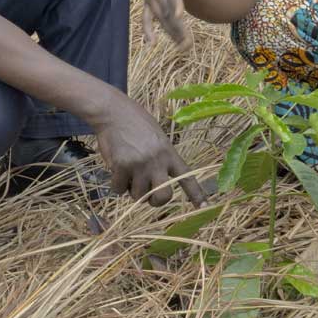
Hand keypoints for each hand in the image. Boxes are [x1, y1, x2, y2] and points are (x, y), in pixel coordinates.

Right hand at [93, 91, 205, 207]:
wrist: (113, 111)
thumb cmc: (136, 124)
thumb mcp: (157, 138)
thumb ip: (161, 159)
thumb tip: (157, 185)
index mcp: (169, 153)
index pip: (186, 176)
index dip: (196, 193)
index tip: (204, 206)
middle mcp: (157, 161)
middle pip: (163, 197)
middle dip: (154, 201)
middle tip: (147, 194)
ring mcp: (139, 164)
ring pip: (138, 196)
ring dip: (131, 189)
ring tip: (128, 171)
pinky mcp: (121, 166)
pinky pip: (119, 189)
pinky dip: (116, 184)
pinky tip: (115, 168)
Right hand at [141, 0, 204, 48]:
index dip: (175, 0)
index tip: (180, 15)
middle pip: (166, 6)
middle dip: (176, 25)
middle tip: (188, 42)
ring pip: (159, 15)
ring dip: (169, 30)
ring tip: (182, 45)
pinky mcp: (147, 0)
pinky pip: (145, 16)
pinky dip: (147, 29)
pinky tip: (151, 43)